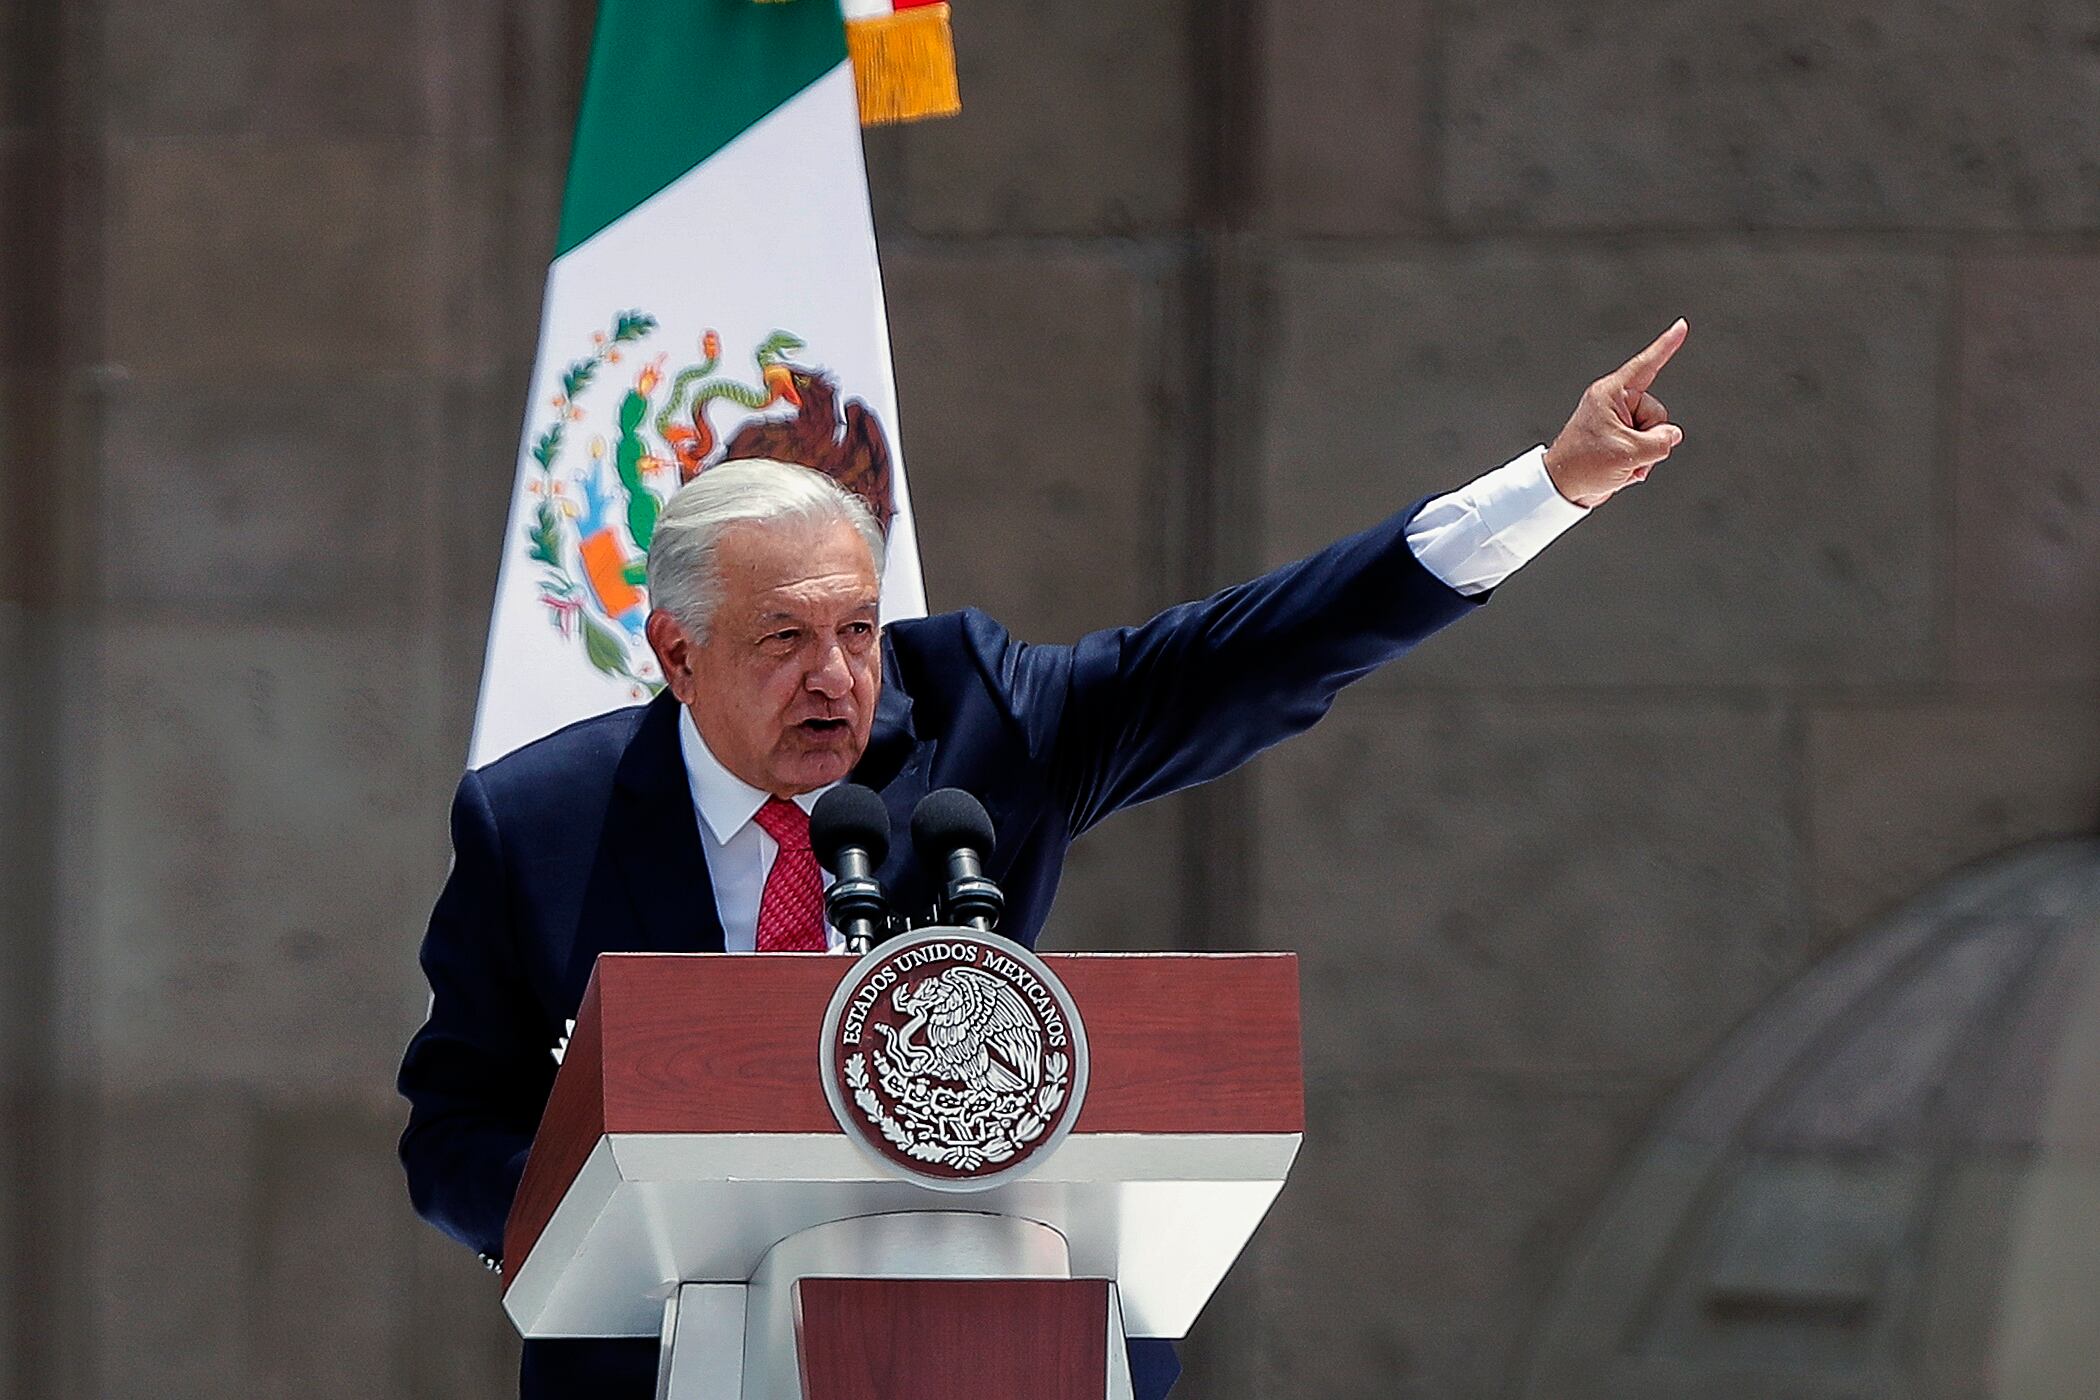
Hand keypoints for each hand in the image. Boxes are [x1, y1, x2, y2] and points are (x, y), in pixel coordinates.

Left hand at [1543, 318, 1687, 507]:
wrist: (1563, 489)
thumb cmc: (1582, 465)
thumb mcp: (1629, 453)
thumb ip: (1660, 442)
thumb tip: (1671, 436)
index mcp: (1611, 394)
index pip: (1646, 365)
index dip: (1666, 346)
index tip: (1681, 326)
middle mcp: (1614, 403)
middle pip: (1657, 412)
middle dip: (1649, 437)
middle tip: (1624, 452)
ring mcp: (1618, 421)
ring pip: (1655, 432)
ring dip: (1644, 454)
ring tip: (1619, 462)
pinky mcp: (1620, 438)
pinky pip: (1646, 446)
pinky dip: (1639, 461)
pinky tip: (1622, 469)